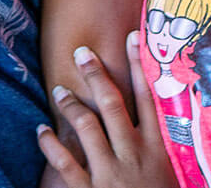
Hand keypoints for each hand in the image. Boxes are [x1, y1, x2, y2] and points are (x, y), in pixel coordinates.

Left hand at [37, 34, 175, 187]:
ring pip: (88, 126)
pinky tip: (41, 130)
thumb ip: (160, 151)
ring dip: (71, 104)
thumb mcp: (170, 176)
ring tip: (59, 90)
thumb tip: (157, 124)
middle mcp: (134, 156)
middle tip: (82, 52)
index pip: (150, 100)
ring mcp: (111, 173)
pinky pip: (65, 163)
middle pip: (114, 105)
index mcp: (158, 151)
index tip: (133, 36)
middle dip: (97, 75)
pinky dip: (50, 143)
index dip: (140, 66)